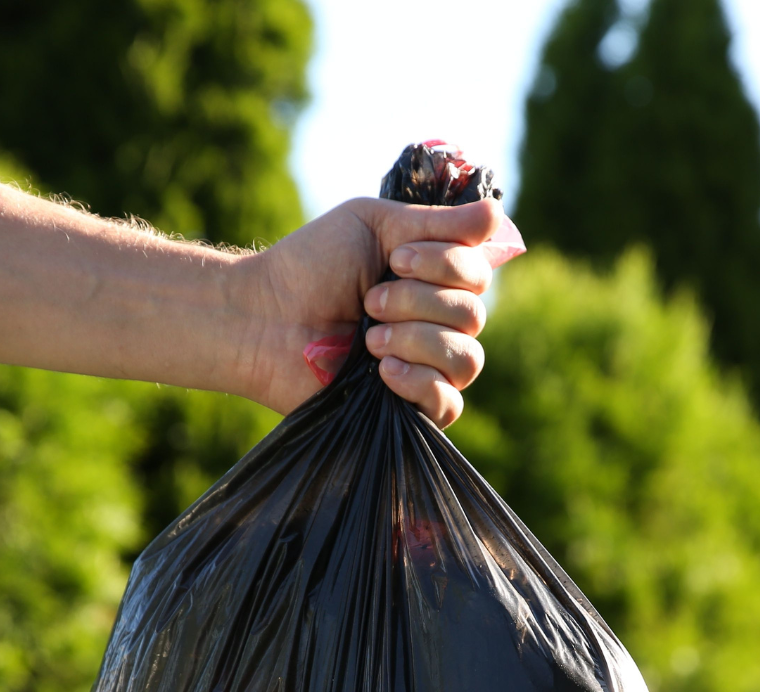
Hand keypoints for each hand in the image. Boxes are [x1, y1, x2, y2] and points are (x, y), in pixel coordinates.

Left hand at [245, 197, 505, 427]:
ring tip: (368, 338)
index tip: (395, 259)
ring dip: (415, 340)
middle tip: (369, 301)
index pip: (478, 274)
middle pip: (473, 316)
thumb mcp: (374, 225)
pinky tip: (382, 371)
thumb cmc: (310, 267)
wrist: (263, 319)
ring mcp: (426, 369)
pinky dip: (419, 383)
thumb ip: (435, 223)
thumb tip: (496, 211)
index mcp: (434, 280)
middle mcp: (438, 324)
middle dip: (419, 302)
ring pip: (466, 360)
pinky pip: (448, 405)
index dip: (444, 264)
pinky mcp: (409, 411)